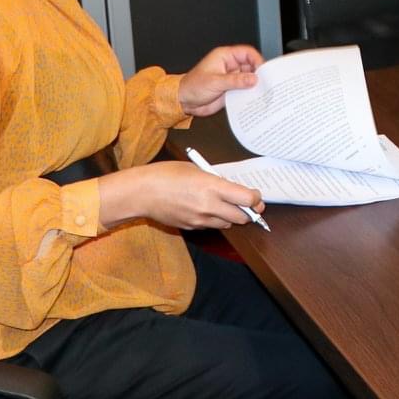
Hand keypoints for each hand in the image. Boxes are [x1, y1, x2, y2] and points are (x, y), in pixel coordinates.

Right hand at [99, 161, 264, 229]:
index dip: (256, 198)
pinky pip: (211, 226)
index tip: (256, 196)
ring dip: (231, 217)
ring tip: (225, 205)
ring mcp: (200, 220)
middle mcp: (209, 207)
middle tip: (247, 204)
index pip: (247, 199)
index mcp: (212, 187)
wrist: (142, 192)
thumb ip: (216, 181)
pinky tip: (206, 209)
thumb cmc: (166, 174)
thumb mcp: (196, 170)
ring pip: (227, 224)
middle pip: (242, 217)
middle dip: (248, 211)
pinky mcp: (191, 228)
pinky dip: (214, 220)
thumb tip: (231, 189)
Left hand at [178, 45, 262, 116]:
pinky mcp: (231, 89)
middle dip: (258, 73)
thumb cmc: (193, 86)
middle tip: (265, 83)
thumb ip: (235, 81)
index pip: (246, 53)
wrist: (184, 101)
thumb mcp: (215, 82)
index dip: (257, 60)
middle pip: (251, 65)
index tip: (263, 71)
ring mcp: (231, 78)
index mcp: (225, 57)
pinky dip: (249, 94)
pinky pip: (244, 89)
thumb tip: (253, 79)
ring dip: (254, 85)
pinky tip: (253, 99)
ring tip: (262, 92)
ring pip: (249, 78)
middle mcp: (230, 66)